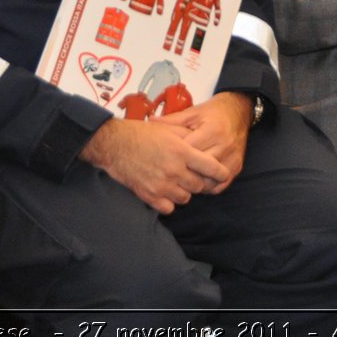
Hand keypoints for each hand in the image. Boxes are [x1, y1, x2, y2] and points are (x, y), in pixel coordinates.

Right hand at [80, 118, 231, 213]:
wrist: (114, 144)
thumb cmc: (140, 134)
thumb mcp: (168, 129)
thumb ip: (188, 137)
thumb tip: (205, 146)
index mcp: (181, 151)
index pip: (211, 167)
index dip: (220, 173)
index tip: (222, 174)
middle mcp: (174, 169)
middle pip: (199, 185)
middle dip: (198, 181)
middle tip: (191, 174)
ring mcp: (162, 185)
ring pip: (186, 198)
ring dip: (184, 191)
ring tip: (176, 181)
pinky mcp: (149, 196)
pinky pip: (169, 208)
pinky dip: (169, 202)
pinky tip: (165, 191)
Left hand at [152, 92, 251, 192]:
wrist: (238, 111)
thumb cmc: (214, 112)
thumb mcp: (192, 113)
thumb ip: (172, 121)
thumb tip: (149, 122)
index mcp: (212, 130)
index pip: (190, 150)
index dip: (176, 157)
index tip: (164, 160)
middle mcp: (224, 145)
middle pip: (200, 169)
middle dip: (184, 173)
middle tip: (170, 175)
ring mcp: (232, 157)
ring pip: (210, 180)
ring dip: (195, 184)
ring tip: (183, 181)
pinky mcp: (237, 166)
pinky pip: (221, 185)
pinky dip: (208, 187)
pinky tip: (198, 182)